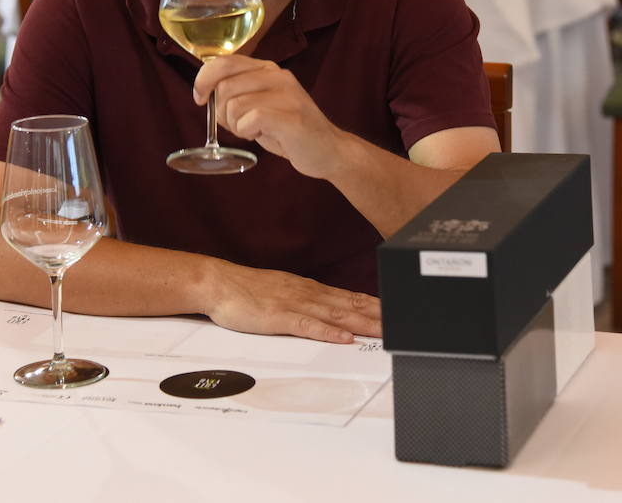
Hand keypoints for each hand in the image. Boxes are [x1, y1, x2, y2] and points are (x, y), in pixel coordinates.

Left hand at [194, 55, 345, 179]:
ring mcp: (286, 94)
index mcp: (267, 69)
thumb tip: (205, 93)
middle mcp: (277, 75)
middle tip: (238, 125)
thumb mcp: (260, 105)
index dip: (203, 80)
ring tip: (254, 132)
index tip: (199, 99)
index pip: (224, 62)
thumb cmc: (289, 131)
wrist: (328, 151)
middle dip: (221, 112)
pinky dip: (247, 132)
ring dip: (236, 125)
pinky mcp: (291, 116)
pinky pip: (250, 120)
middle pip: (224, 87)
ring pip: (234, 105)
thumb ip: (237, 94)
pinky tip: (260, 136)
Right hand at [204, 258, 380, 342]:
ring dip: (363, 324)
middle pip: (350, 306)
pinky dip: (329, 332)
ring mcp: (294, 304)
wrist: (217, 282)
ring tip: (386, 331)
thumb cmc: (246, 291)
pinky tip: (345, 338)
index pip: (350, 298)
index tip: (397, 312)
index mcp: (309, 290)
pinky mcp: (279, 317)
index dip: (375, 306)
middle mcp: (307, 294)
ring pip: (336, 315)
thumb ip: (305, 302)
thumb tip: (327, 313)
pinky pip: (308, 326)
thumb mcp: (282, 291)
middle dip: (378, 316)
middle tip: (403, 324)